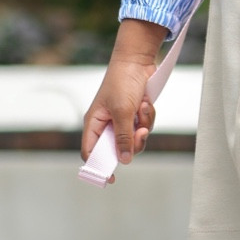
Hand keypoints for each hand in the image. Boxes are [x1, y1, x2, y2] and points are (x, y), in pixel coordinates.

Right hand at [83, 19, 166, 167]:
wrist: (138, 61)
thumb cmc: (122, 82)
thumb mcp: (122, 111)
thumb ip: (123, 137)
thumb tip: (124, 160)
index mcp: (94, 123)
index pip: (91, 151)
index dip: (99, 165)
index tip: (111, 179)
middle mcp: (107, 124)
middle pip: (118, 149)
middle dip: (133, 142)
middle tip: (140, 133)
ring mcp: (123, 120)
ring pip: (135, 139)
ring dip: (143, 126)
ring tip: (143, 109)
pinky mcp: (136, 115)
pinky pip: (144, 127)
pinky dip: (148, 117)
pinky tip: (146, 103)